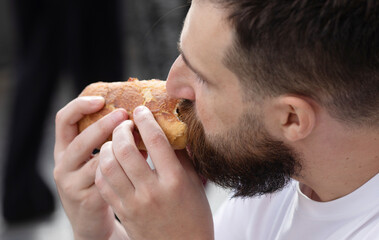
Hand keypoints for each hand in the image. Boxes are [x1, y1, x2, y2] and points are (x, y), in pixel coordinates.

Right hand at [54, 96, 127, 239]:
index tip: (102, 100)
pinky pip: (108, 180)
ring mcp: (72, 184)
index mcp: (64, 149)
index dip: (80, 106)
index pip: (63, 120)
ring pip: (97, 161)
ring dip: (120, 148)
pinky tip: (142, 162)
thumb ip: (104, 138)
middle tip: (125, 115)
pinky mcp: (86, 201)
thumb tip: (134, 111)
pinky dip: (126, 169)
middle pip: (81, 140)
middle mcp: (63, 165)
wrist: (90, 222)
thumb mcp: (92, 158)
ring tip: (140, 139)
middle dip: (104, 125)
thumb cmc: (96, 182)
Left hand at [95, 106, 213, 239]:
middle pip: (126, 150)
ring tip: (114, 141)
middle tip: (124, 123)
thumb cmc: (193, 215)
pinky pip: (103, 184)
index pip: (156, 141)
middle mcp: (152, 191)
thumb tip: (172, 128)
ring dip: (108, 147)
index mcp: (175, 181)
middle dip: (121, 130)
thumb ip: (182, 156)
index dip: (145, 120)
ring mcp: (134, 204)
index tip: (141, 110)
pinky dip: (103, 167)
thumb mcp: (195, 183)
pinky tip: (110, 161)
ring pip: (109, 166)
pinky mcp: (122, 212)